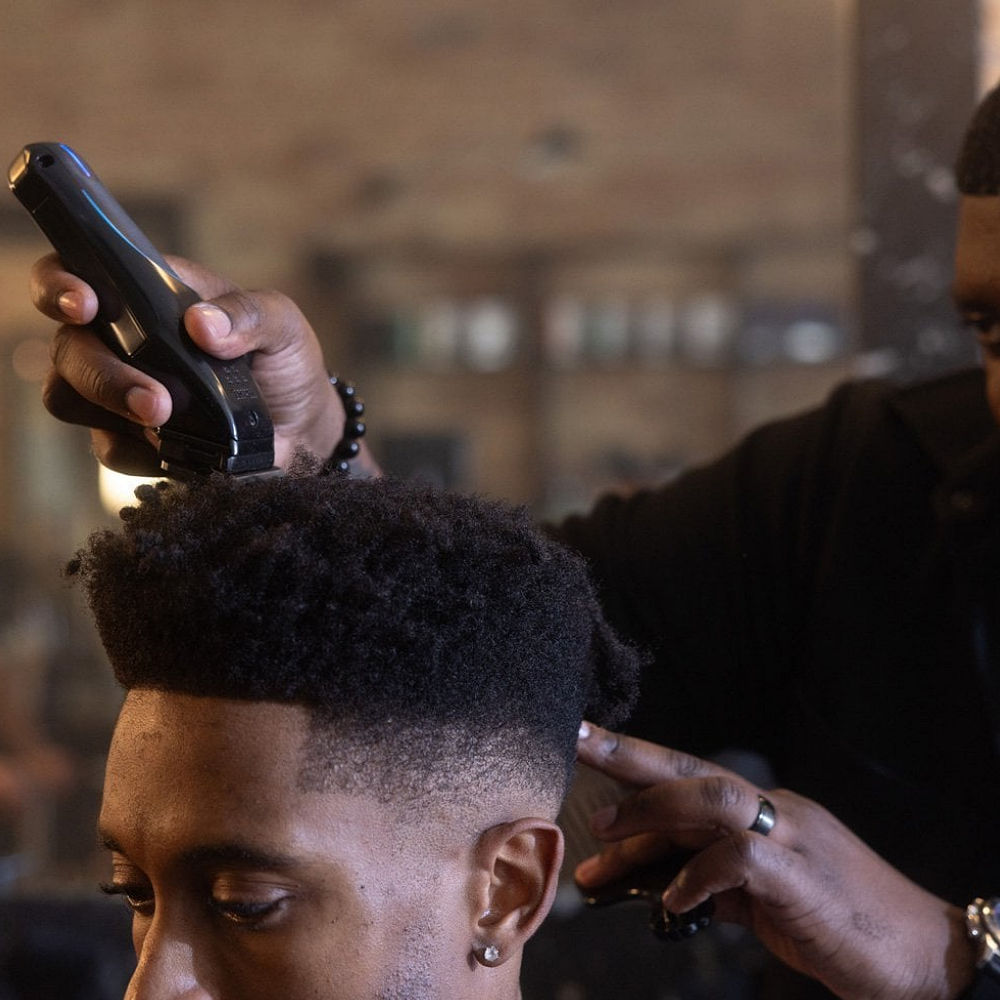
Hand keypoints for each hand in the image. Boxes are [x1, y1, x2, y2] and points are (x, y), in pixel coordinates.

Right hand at [31, 252, 371, 474]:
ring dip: (111, 408)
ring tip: (167, 419)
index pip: (77, 270)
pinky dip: (142, 450)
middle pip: (68, 346)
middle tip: (156, 400)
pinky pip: (109, 447)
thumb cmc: (283, 361)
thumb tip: (202, 324)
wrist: (301, 428)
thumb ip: (250, 314)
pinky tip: (180, 448)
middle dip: (100, 372)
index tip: (84, 304)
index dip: (59, 284)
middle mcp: (120, 338)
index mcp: (148, 294)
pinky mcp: (129, 438)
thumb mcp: (282, 324)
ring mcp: (118, 390)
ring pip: (68, 397)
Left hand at [574, 723, 974, 999]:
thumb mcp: (767, 902)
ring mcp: (794, 838)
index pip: (690, 774)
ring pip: (712, 796)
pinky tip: (673, 904)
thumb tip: (660, 889)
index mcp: (768, 809)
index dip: (637, 759)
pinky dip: (697, 878)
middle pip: (691, 767)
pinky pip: (738, 860)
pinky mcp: (803, 877)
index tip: (587, 742)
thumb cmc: (842, 925)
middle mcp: (778, 809)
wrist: (926, 959)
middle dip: (629, 754)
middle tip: (575, 741)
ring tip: (605, 834)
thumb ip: (716, 884)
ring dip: (652, 811)